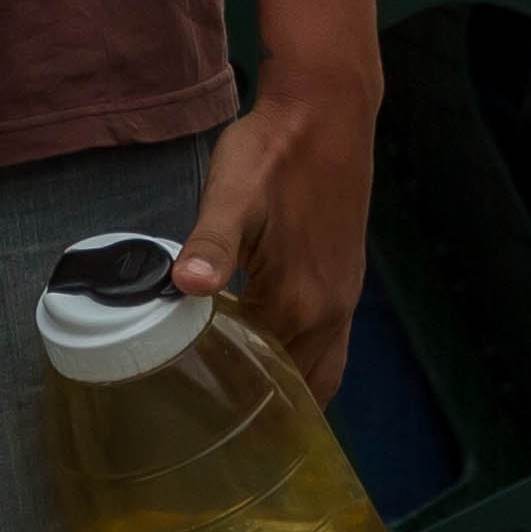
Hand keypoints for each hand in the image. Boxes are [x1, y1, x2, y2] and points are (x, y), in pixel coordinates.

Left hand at [178, 61, 374, 393]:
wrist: (327, 107)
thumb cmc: (275, 149)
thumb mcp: (232, 192)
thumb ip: (210, 244)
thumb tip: (183, 285)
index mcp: (299, 300)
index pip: (267, 377)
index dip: (235, 396)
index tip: (201, 413)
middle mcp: (329, 311)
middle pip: (303, 386)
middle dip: (269, 410)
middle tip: (223, 424)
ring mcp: (344, 296)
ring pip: (322, 368)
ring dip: (291, 388)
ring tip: (247, 402)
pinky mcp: (346, 277)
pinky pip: (330, 342)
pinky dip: (305, 362)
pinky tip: (270, 351)